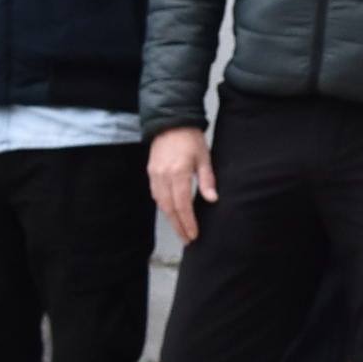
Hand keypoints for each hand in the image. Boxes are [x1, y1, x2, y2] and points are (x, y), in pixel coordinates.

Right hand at [150, 126, 218, 243]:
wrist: (170, 122)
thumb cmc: (190, 138)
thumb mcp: (204, 157)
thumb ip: (207, 180)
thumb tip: (212, 199)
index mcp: (178, 172)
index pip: (183, 204)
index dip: (188, 222)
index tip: (194, 234)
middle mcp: (163, 175)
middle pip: (170, 209)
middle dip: (179, 226)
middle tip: (188, 239)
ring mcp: (155, 174)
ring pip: (161, 204)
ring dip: (171, 219)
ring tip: (181, 230)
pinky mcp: (151, 172)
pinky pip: (156, 195)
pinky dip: (164, 207)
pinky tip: (171, 213)